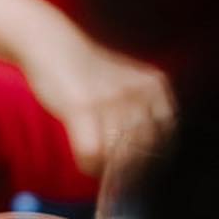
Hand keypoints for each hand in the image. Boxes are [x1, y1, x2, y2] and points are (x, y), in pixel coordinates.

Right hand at [18, 20, 172, 173]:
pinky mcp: (82, 108)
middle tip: (114, 173)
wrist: (52, 46)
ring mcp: (110, 100)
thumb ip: (140, 112)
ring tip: (97, 165)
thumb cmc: (86, 70)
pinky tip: (85, 162)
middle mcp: (137, 91)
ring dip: (107, 167)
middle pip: (141, 147)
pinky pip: (92, 152)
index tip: (139, 169)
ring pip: (117, 153)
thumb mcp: (126, 83)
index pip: (166, 134)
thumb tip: (142, 157)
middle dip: (128, 166)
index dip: (152, 156)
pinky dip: (88, 164)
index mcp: (154, 85)